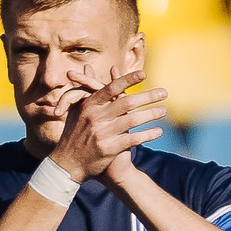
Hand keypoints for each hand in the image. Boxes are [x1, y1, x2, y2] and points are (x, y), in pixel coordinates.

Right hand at [50, 71, 164, 180]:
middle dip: (148, 96)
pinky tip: (158, 132)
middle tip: (164, 92)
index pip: (111, 89)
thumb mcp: (77, 109)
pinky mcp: (109, 149)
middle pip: (127, 103)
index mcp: (89, 106)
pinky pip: (133, 139)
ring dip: (151, 114)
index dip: (128, 79)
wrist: (66, 165)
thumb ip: (86, 88)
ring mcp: (102, 134)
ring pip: (133, 120)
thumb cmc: (74, 133)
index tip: (144, 74)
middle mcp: (95, 118)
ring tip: (163, 111)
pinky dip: (148, 134)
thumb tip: (88, 65)